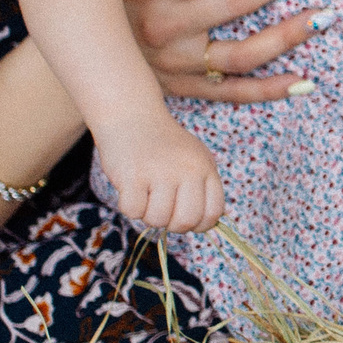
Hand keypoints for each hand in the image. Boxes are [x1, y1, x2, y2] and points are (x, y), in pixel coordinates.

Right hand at [95, 111, 224, 233]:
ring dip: (148, 214)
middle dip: (172, 225)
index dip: (200, 225)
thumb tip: (205, 226)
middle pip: (186, 221)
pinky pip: (133, 211)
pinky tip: (130, 188)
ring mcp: (160, 173)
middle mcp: (187, 170)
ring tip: (145, 193)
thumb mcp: (194, 159)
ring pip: (158, 220)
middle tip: (162, 210)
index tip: (186, 220)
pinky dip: (129, 206)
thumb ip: (203, 189)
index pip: (213, 213)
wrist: (131, 116)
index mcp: (205, 168)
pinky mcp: (132, 176)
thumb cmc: (163, 144)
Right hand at [116, 0, 329, 102]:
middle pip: (238, 2)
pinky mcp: (180, 91)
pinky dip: (269, 90)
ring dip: (289, 35)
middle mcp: (161, 25)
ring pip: (243, 53)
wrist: (70, 49)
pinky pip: (231, 94)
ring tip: (327, 14)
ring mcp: (172, 64)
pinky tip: (306, 79)